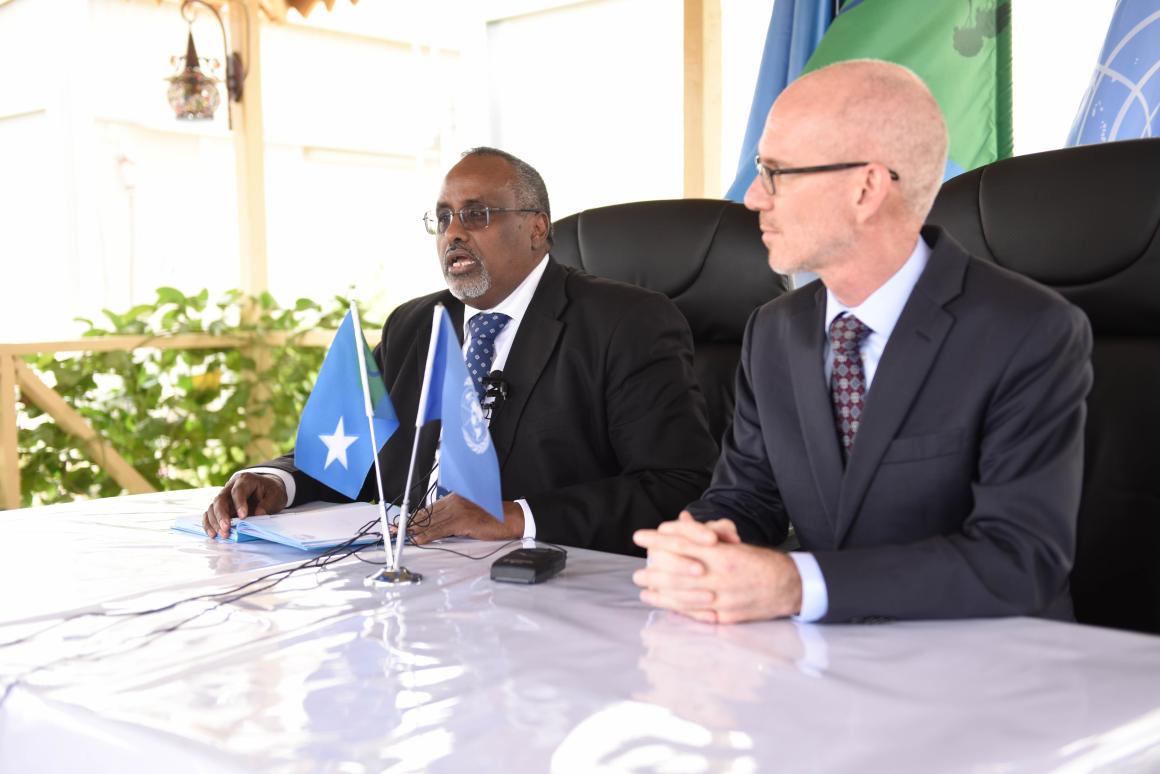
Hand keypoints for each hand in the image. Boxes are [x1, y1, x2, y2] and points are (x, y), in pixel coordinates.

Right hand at [202, 472, 287, 538]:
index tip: (243, 517)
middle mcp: (230, 486)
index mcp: (245, 480)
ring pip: (212, 507)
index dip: (239, 503)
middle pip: (220, 499)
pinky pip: (209, 514)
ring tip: (222, 534)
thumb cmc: (269, 491)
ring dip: (214, 522)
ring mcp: (224, 496)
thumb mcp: (275, 496)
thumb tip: (258, 514)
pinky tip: (213, 534)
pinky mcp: (220, 506)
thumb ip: (267, 504)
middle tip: (226, 528)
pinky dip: (209, 524)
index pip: (238, 490)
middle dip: (222, 515)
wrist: (266, 489)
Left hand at [407, 494, 523, 543]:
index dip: (414, 516)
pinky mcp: (464, 520)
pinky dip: (428, 535)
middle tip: (393, 529)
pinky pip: (441, 530)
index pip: (430, 508)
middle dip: (409, 522)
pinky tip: (418, 539)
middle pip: (427, 513)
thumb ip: (453, 517)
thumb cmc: (492, 517)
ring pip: (432, 522)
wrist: (510, 518)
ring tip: (401, 536)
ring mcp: (459, 510)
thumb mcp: (469, 513)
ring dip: (414, 530)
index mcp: (456, 497)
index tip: (401, 522)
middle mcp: (455, 501)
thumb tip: (437, 527)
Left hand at [632, 511, 802, 623]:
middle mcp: (720, 576)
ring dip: (661, 594)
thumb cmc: (760, 562)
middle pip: (678, 573)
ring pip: (684, 596)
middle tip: (636, 574)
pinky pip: (698, 615)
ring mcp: (723, 599)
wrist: (789, 586)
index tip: (640, 537)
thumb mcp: (733, 543)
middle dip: (653, 572)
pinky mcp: (727, 617)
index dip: (658, 540)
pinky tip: (665, 606)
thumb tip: (684, 518)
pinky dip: (679, 610)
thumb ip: (706, 533)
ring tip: (643, 591)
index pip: (683, 543)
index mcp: (722, 554)